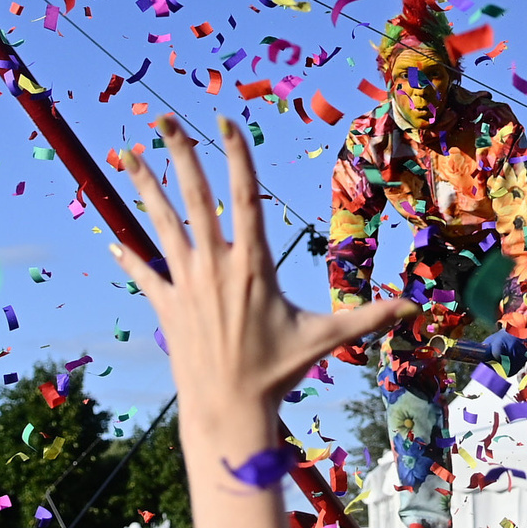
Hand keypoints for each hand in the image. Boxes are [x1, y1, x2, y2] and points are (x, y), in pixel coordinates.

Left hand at [111, 116, 414, 440]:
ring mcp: (186, 284)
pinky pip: (143, 274)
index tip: (225, 121)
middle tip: (162, 118)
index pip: (245, 196)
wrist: (228, 409)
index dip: (236, 155)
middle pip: (195, 197)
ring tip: (126, 154)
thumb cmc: (278, 371)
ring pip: (161, 224)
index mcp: (254, 264)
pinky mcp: (166, 307)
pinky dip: (127, 256)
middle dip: (179, 154)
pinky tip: (109, 240)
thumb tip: (417, 307)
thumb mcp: (326, 338)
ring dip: (144, 186)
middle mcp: (216, 265)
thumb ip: (370, 317)